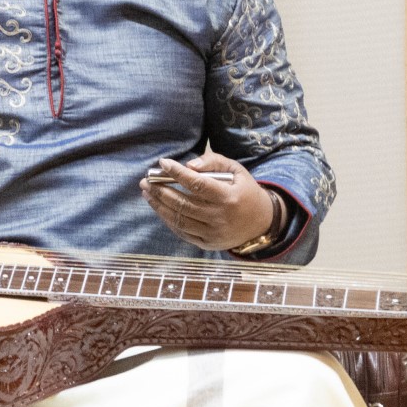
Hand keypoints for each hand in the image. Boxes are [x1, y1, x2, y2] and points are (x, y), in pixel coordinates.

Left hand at [140, 154, 274, 251]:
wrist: (261, 223)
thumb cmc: (245, 191)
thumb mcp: (236, 170)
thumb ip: (213, 162)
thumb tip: (188, 166)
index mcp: (229, 197)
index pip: (197, 184)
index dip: (177, 173)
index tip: (163, 163)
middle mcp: (220, 217)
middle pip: (183, 203)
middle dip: (160, 191)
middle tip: (145, 181)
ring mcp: (213, 233)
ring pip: (179, 219)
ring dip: (159, 206)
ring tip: (147, 193)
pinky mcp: (208, 244)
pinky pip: (183, 232)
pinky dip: (168, 220)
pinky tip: (159, 208)